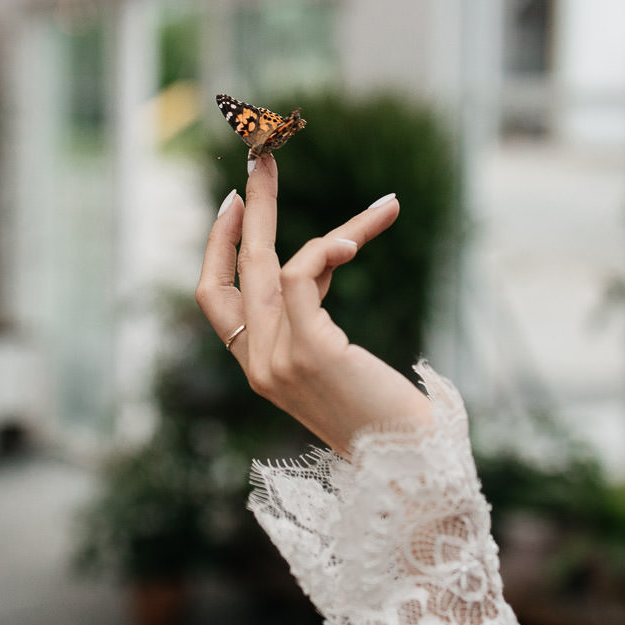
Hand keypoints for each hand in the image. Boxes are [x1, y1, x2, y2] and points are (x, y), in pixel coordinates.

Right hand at [196, 154, 431, 453]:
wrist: (411, 469)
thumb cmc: (386, 420)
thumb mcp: (336, 360)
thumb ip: (315, 314)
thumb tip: (325, 255)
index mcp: (257, 369)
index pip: (213, 298)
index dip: (218, 247)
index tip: (236, 204)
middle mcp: (257, 364)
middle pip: (237, 268)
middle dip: (252, 207)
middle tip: (263, 156)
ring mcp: (277, 360)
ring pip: (276, 265)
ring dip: (330, 229)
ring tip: (384, 208)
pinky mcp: (309, 351)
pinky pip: (303, 276)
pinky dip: (331, 247)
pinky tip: (363, 236)